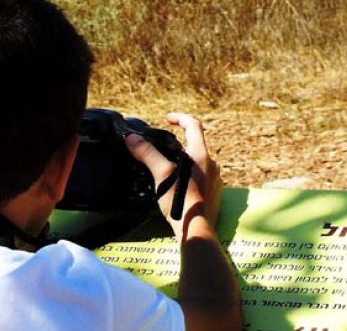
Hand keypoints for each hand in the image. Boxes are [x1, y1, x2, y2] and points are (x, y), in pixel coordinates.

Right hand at [125, 112, 222, 234]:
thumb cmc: (180, 199)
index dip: (180, 118)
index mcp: (201, 155)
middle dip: (180, 142)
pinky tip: (177, 185)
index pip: (194, 126)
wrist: (195, 229)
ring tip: (167, 166)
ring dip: (184, 159)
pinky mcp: (214, 193)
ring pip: (199, 162)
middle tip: (163, 145)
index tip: (168, 119)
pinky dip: (189, 174)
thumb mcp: (161, 174)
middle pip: (196, 144)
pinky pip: (201, 176)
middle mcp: (212, 164)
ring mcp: (215, 179)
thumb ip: (148, 154)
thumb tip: (131, 138)